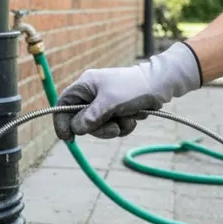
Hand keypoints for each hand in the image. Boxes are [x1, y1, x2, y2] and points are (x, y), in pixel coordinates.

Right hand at [53, 42, 201, 140]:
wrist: (160, 85)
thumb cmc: (134, 88)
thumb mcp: (110, 103)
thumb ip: (90, 116)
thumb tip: (76, 128)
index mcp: (85, 85)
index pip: (63, 105)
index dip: (62, 122)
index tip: (68, 138)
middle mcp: (92, 94)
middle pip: (82, 121)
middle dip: (99, 129)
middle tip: (113, 129)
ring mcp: (105, 103)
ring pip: (99, 126)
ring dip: (114, 128)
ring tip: (128, 119)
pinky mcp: (117, 110)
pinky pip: (113, 126)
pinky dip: (124, 126)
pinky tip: (134, 118)